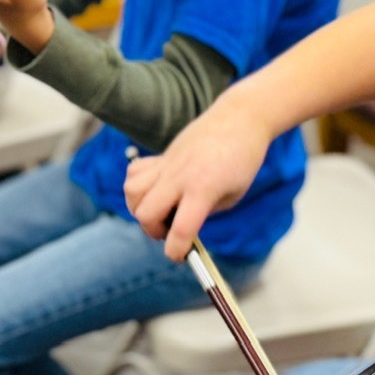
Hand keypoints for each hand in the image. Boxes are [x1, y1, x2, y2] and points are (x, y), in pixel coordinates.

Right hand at [124, 100, 274, 260]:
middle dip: (154, 231)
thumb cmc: (243, 159)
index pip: (180, 230)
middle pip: (145, 214)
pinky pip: (134, 173)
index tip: (179, 256)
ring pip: (132, 192)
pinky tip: (157, 190)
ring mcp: (167, 164)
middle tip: (171, 230)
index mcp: (203, 188)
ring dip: (141, 209)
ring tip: (160, 210)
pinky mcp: (162, 156)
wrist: (239, 118)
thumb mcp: (233, 194)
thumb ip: (206, 212)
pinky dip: (138, 187)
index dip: (176, 251)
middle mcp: (179, 176)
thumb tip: (182, 227)